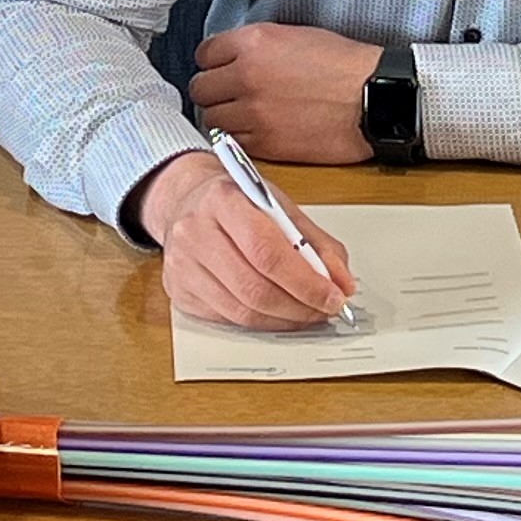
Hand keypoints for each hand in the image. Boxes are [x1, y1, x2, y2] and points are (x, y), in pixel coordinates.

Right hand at [140, 150, 356, 330]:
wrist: (186, 199)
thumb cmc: (237, 201)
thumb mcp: (279, 206)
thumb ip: (316, 243)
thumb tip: (343, 284)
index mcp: (223, 200)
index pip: (267, 251)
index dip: (305, 281)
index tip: (334, 295)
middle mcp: (194, 232)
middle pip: (253, 288)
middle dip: (299, 306)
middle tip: (325, 310)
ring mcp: (181, 265)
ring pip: (241, 312)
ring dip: (283, 319)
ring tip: (307, 313)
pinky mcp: (178, 292)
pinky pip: (227, 320)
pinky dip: (260, 322)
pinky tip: (277, 313)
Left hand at [190, 22, 383, 163]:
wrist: (374, 99)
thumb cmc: (345, 67)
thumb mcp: (295, 36)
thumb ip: (257, 47)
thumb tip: (234, 58)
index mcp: (253, 43)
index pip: (204, 53)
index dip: (213, 62)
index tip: (220, 68)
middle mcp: (246, 76)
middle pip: (201, 88)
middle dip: (213, 91)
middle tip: (227, 94)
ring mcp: (253, 112)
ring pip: (210, 119)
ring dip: (222, 117)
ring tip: (241, 115)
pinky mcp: (266, 143)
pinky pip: (232, 142)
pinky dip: (238, 138)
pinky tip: (254, 131)